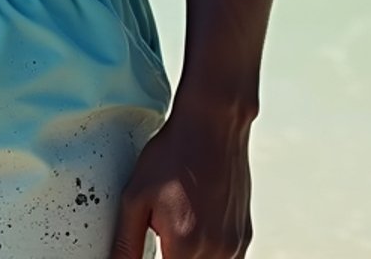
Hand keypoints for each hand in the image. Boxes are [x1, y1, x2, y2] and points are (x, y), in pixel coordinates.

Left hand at [109, 105, 252, 257]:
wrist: (211, 125)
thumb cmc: (174, 154)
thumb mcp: (136, 197)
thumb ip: (126, 243)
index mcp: (185, 247)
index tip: (153, 250)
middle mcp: (215, 252)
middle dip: (171, 258)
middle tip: (162, 240)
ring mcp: (234, 245)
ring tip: (179, 230)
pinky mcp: (244, 236)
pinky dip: (208, 255)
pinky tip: (195, 232)